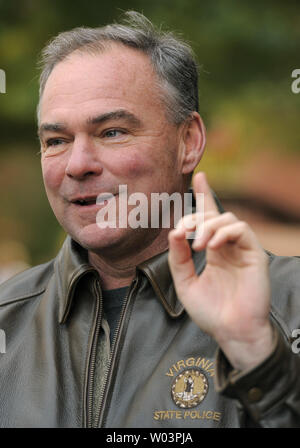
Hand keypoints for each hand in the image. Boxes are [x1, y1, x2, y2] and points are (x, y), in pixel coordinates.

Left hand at [168, 172, 273, 370]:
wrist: (230, 332)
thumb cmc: (210, 312)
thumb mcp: (185, 283)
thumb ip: (178, 258)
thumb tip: (174, 232)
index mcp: (213, 251)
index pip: (208, 218)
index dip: (204, 196)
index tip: (200, 177)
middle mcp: (228, 247)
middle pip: (213, 216)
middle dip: (194, 217)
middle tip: (183, 231)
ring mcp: (242, 249)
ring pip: (227, 219)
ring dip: (207, 226)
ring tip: (197, 245)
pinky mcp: (255, 254)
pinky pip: (242, 230)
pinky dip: (225, 232)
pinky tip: (212, 245)